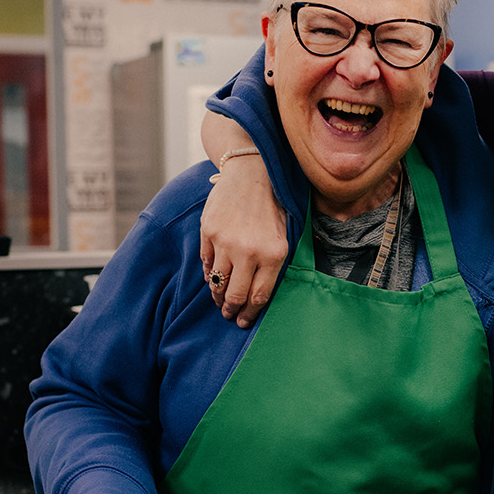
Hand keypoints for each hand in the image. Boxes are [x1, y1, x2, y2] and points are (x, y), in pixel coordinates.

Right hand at [199, 154, 286, 327]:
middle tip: (229, 316)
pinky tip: (213, 278)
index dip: (250, 314)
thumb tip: (258, 296)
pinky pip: (207, 263)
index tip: (244, 321)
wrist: (251, 172)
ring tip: (220, 300)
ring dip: (218, 295)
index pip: (258, 296)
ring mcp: (226, 242)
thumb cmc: (273, 206)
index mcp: (274, 254)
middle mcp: (249, 251)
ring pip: (218, 282)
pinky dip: (210, 274)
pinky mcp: (209, 231)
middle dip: (231, 311)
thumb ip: (275, 264)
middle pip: (235, 295)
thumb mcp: (286, 234)